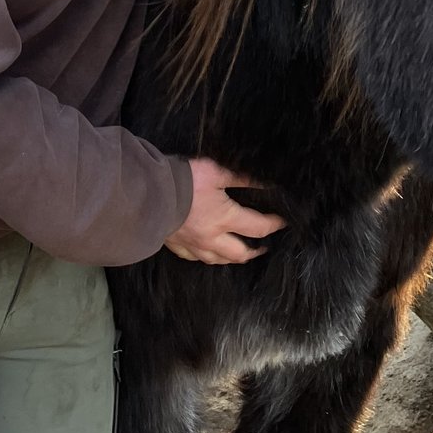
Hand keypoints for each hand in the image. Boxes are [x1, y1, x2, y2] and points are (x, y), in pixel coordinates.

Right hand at [163, 158, 285, 264]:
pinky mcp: (177, 245)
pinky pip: (194, 258)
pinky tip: (207, 252)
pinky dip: (205, 256)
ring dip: (232, 257)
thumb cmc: (184, 180)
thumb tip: (266, 183)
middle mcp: (212, 238)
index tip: (283, 221)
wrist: (149, 193)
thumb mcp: (216, 171)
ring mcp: (193, 245)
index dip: (274, 224)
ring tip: (240, 252)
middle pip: (240, 253)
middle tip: (263, 246)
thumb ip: (241, 178)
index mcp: (225, 219)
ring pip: (218, 260)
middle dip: (255, 251)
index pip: (258, 227)